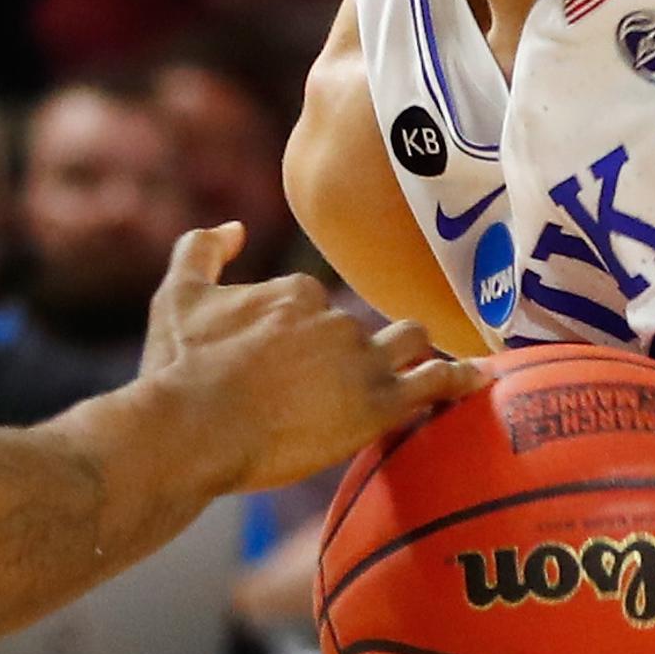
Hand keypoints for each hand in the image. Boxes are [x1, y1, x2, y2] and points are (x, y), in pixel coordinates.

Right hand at [142, 225, 481, 489]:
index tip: (288, 368)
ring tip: (429, 370)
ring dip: (415, 353)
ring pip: (408, 343)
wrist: (191, 427)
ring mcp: (361, 360)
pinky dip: (459, 380)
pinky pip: (436, 384)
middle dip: (358, 349)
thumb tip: (233, 226)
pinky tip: (479, 380)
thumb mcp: (176, 294)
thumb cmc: (178, 368)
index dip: (306, 337)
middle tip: (342, 383)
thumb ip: (202, 249)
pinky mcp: (378, 405)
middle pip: (364, 326)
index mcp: (295, 291)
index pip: (317, 305)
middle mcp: (336, 317)